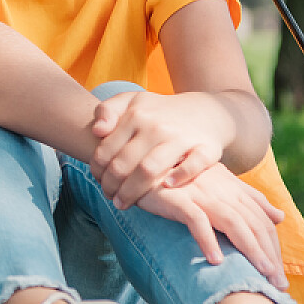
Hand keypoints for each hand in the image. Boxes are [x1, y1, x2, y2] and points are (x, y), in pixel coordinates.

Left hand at [90, 90, 229, 208]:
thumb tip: (97, 131)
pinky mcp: (207, 148)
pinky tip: (166, 186)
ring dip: (132, 191)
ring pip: (150, 169)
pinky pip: (194, 165)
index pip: (107, 149)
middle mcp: (157, 127)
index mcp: (136, 115)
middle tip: (108, 196)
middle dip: (110, 185)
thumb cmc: (160, 112)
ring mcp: (182, 137)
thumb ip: (107, 110)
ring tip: (123, 203)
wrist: (207, 110)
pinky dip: (179, 176)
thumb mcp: (131, 101)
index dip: (97, 169)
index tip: (97, 180)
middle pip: (125, 163)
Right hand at [136, 163, 287, 287]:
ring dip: (250, 249)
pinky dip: (207, 239)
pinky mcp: (177, 198)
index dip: (274, 247)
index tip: (279, 274)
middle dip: (269, 255)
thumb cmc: (181, 178)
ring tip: (260, 274)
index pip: (262, 221)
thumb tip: (280, 216)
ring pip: (233, 223)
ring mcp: (200, 193)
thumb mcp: (219, 183)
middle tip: (278, 284)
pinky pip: (196, 220)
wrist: (141, 165)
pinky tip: (216, 261)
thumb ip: (249, 198)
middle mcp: (221, 190)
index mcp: (233, 188)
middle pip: (253, 224)